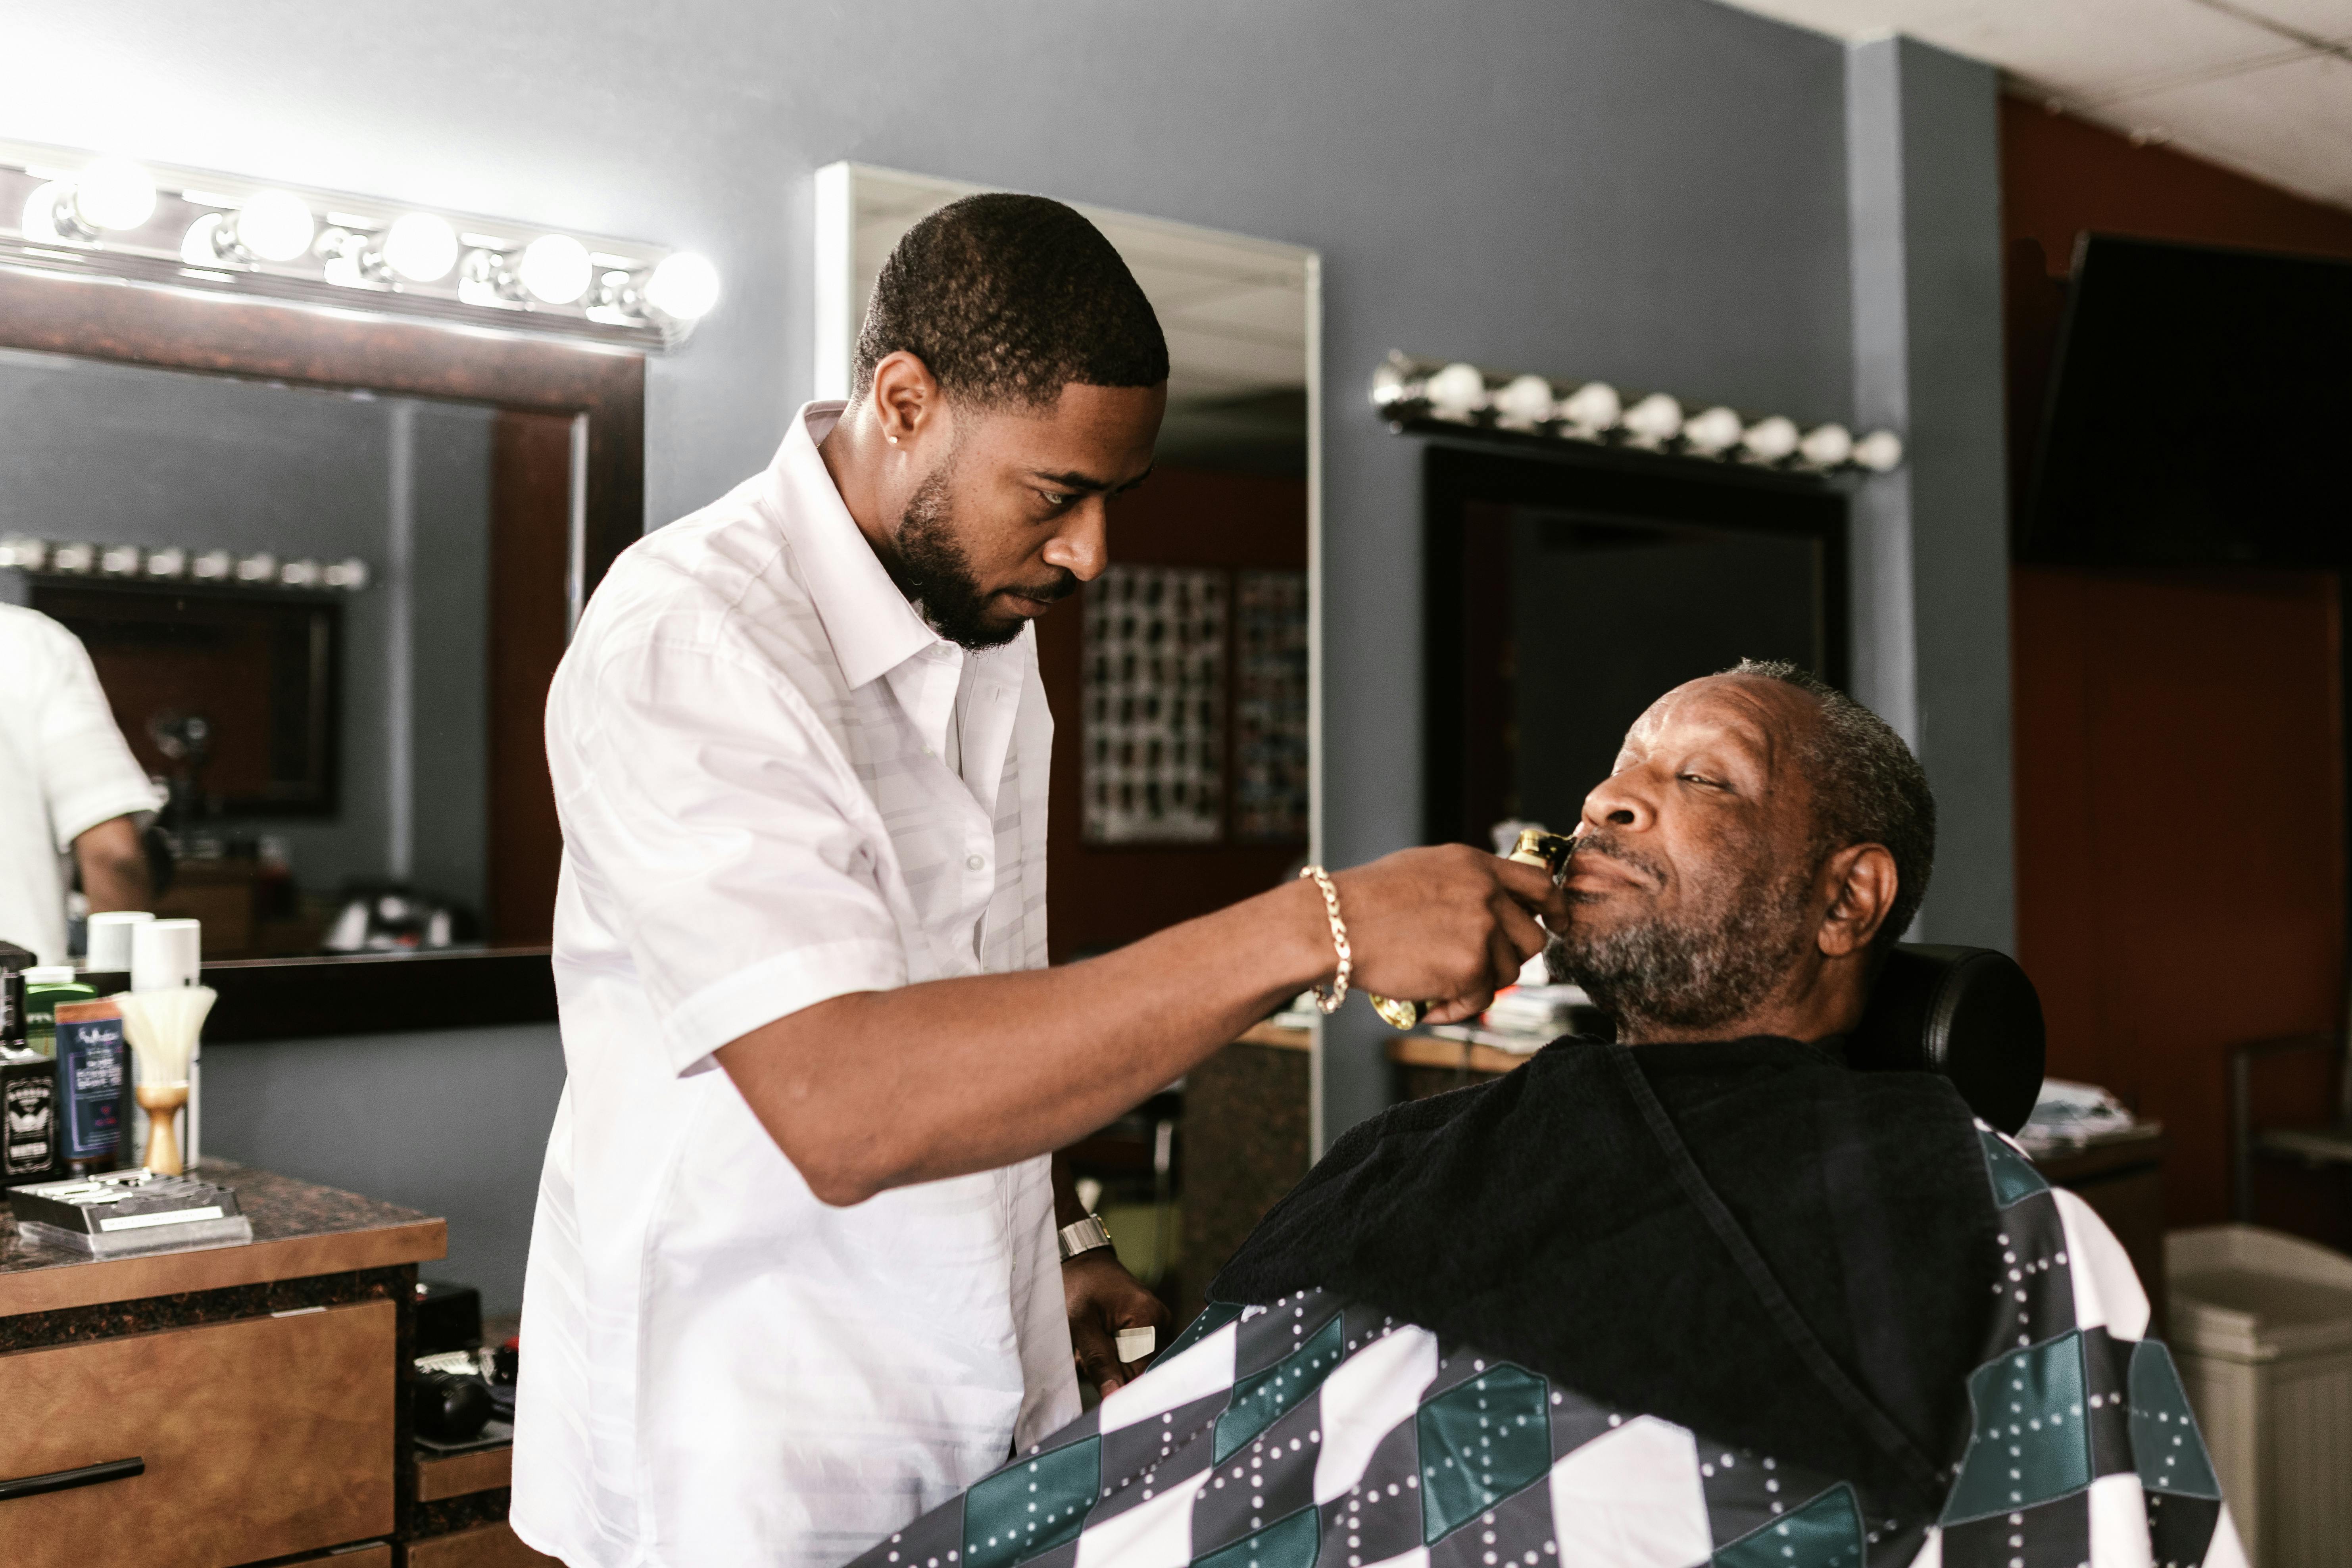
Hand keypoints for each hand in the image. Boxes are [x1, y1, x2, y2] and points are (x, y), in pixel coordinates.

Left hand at [1063, 1250, 1171, 1395]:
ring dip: (1107, 1362)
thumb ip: (1098, 1361)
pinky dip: (1111, 1351)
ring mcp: (1155, 1322)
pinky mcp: (1146, 1324)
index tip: (1097, 1389)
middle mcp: (1159, 1321)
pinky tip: (1097, 1340)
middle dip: (1108, 1370)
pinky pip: (1131, 1351)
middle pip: (1136, 1368)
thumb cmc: (1077, 1283)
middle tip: (1084, 1356)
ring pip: (1131, 1362)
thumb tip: (1114, 1395)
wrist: (1081, 1259)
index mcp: (1147, 1318)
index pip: (1139, 1371)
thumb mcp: (1080, 1324)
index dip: (1117, 1385)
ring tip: (1087, 1345)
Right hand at [1330, 845, 1566, 1025]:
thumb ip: (1466, 883)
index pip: (1540, 884)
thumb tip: (1496, 904)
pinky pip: (1481, 1000)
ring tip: (1442, 984)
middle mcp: (1486, 893)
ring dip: (1479, 984)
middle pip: (1531, 938)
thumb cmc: (1366, 900)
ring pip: (1507, 972)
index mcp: (1475, 865)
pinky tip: (1432, 1004)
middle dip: (1510, 957)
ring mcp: (1481, 930)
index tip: (1557, 924)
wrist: (1334, 924)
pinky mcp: (1470, 968)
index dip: (1555, 908)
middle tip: (1479, 967)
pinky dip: (1458, 1008)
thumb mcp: (1425, 870)